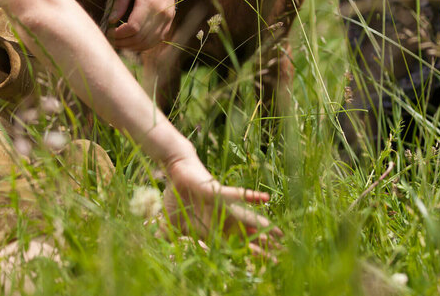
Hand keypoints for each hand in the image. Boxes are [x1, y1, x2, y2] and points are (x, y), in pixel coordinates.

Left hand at [105, 0, 178, 51]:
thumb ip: (120, 1)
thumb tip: (111, 21)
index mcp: (149, 1)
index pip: (133, 28)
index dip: (118, 34)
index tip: (108, 31)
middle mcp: (161, 12)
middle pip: (140, 38)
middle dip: (123, 42)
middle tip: (110, 38)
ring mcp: (168, 18)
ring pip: (149, 43)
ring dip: (133, 46)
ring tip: (120, 41)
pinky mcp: (170, 20)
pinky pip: (157, 39)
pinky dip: (144, 44)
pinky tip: (133, 39)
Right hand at [163, 153, 281, 256]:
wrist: (175, 172)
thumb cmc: (177, 196)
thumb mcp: (172, 225)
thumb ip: (169, 239)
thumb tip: (158, 251)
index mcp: (213, 229)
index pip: (234, 246)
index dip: (248, 257)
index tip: (265, 267)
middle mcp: (221, 218)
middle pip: (246, 236)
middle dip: (262, 247)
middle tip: (281, 257)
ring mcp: (221, 205)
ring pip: (246, 219)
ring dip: (263, 226)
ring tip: (280, 234)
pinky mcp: (217, 192)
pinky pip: (236, 195)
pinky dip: (249, 197)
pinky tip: (264, 199)